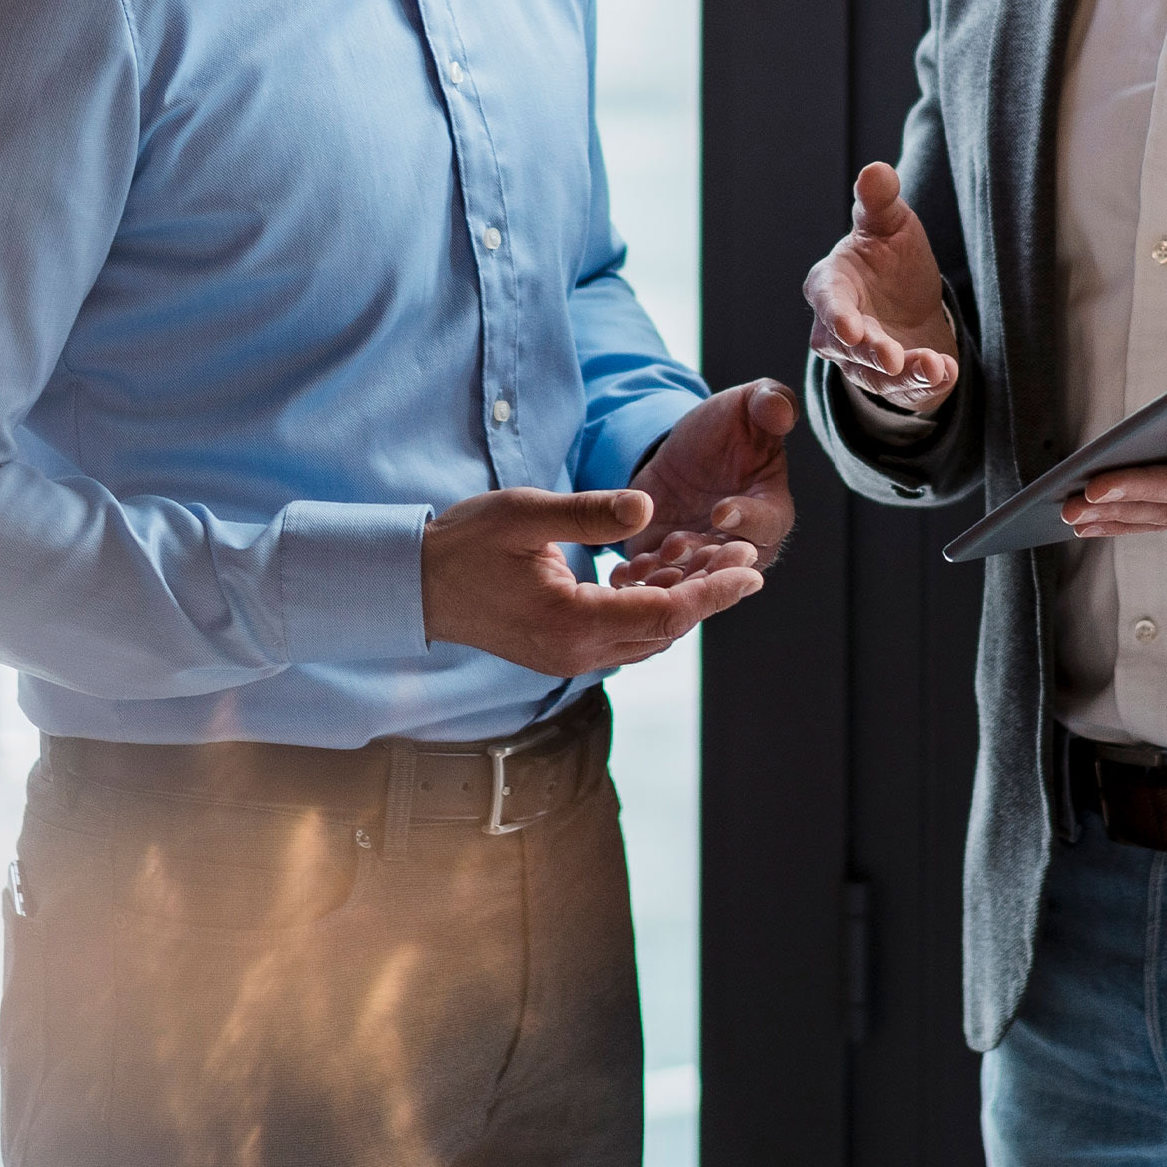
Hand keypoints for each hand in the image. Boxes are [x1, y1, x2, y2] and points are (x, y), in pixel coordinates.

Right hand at [423, 487, 764, 677]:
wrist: (415, 585)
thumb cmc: (465, 544)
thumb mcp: (525, 514)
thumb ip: (589, 513)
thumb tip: (649, 508)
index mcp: (572, 624)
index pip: (664, 615)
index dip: (713, 592)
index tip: (751, 567)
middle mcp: (576, 653)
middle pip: (664, 630)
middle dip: (709, 592)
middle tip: (745, 554)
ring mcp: (568, 657)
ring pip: (647, 635)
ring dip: (682, 598)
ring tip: (710, 554)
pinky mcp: (562, 650)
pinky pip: (623, 633)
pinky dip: (650, 604)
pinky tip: (659, 567)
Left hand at [616, 380, 797, 584]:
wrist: (682, 451)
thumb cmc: (726, 427)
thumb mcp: (746, 405)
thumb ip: (769, 402)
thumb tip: (782, 410)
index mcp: (772, 508)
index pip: (769, 523)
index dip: (748, 520)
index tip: (721, 512)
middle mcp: (744, 543)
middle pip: (730, 563)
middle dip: (704, 558)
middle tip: (678, 545)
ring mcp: (706, 558)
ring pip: (694, 577)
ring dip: (673, 574)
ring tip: (648, 560)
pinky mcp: (671, 565)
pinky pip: (660, 578)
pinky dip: (643, 578)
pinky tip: (623, 573)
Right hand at [804, 162, 960, 419]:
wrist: (911, 299)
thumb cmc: (889, 256)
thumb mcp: (889, 223)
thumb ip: (879, 200)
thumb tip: (875, 170)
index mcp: (831, 284)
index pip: (827, 300)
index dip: (836, 315)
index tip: (851, 327)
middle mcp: (837, 329)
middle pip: (848, 347)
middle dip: (872, 353)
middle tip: (893, 358)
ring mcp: (860, 361)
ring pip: (877, 374)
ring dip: (905, 373)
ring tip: (933, 367)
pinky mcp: (889, 382)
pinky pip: (903, 390)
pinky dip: (925, 385)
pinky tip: (947, 372)